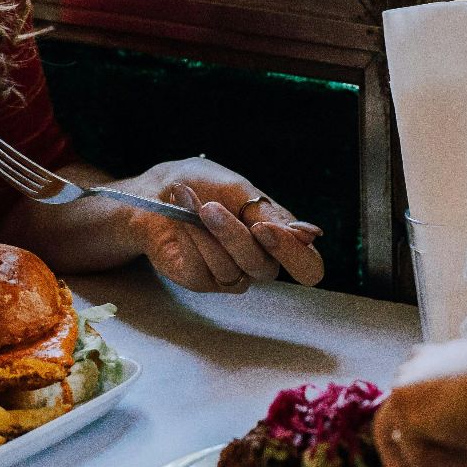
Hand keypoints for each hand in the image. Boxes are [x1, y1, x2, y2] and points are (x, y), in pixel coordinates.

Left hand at [122, 156, 324, 291]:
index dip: (295, 255)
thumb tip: (310, 235)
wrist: (157, 191)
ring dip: (205, 231)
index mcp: (279, 238)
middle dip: (233, 234)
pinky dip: (190, 239)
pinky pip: (202, 271)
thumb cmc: (203, 185)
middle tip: (211, 207)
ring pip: (231, 268)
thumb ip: (271, 214)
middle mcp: (259, 261)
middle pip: (264, 268)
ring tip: (188, 199)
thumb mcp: (240, 189)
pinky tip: (181, 219)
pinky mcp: (201, 281)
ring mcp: (230, 275)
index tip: (266, 228)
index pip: (308, 267)